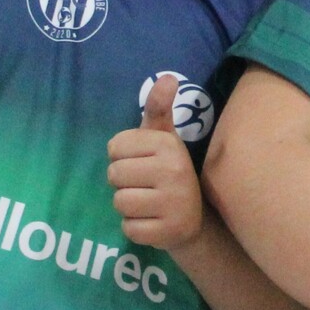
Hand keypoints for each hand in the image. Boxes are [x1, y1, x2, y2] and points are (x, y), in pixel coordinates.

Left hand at [109, 75, 204, 251]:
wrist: (196, 219)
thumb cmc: (170, 172)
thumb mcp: (164, 139)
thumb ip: (159, 109)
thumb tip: (167, 77)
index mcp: (168, 145)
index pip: (114, 148)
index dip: (123, 157)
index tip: (143, 163)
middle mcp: (173, 171)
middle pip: (114, 175)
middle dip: (125, 182)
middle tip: (146, 185)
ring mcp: (173, 204)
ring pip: (119, 202)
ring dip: (129, 206)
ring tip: (149, 203)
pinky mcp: (168, 232)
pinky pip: (128, 228)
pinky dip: (136, 227)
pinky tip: (153, 221)